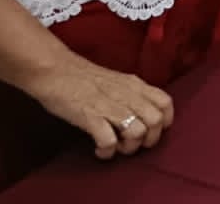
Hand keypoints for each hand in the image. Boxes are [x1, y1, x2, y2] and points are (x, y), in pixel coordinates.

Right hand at [27, 54, 175, 159]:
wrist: (54, 69)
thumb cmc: (82, 77)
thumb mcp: (115, 81)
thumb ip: (130, 93)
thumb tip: (141, 114)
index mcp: (134, 84)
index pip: (165, 102)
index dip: (164, 121)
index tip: (150, 130)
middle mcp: (127, 94)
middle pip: (156, 121)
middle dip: (148, 140)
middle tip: (131, 143)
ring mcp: (110, 105)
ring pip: (138, 132)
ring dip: (128, 147)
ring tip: (115, 147)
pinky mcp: (91, 116)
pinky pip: (109, 141)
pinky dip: (107, 151)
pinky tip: (98, 150)